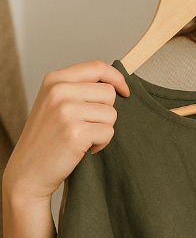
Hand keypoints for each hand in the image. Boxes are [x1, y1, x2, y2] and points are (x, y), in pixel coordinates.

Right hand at [4, 60, 128, 201]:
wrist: (28, 170)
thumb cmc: (47, 137)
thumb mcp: (56, 102)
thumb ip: (80, 87)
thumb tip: (118, 82)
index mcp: (54, 80)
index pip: (98, 66)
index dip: (117, 78)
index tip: (124, 91)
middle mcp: (59, 92)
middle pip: (109, 92)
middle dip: (105, 111)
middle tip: (87, 125)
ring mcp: (66, 111)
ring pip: (111, 113)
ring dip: (103, 129)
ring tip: (82, 137)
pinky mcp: (76, 132)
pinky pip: (109, 132)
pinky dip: (101, 143)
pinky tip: (83, 148)